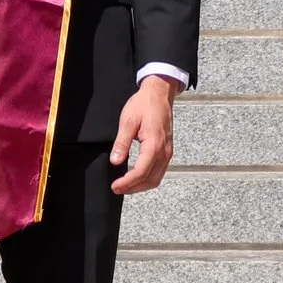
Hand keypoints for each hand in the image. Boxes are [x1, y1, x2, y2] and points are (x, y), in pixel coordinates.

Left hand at [109, 72, 176, 195]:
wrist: (159, 93)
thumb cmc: (144, 104)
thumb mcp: (128, 121)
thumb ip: (122, 143)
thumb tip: (115, 161)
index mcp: (154, 144)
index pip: (141, 172)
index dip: (127, 182)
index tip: (115, 186)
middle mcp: (164, 151)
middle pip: (150, 180)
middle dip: (133, 188)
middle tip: (117, 189)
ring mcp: (167, 152)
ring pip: (156, 178)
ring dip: (141, 186)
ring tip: (125, 186)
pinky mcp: (167, 150)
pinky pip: (159, 171)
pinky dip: (148, 178)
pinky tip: (137, 176)